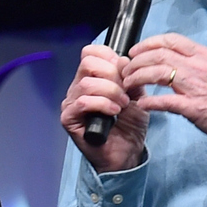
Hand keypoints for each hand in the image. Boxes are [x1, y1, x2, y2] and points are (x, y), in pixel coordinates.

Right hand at [60, 43, 148, 171]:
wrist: (126, 153)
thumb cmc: (129, 126)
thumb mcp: (137, 95)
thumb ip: (131, 77)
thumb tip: (123, 60)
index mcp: (91, 78)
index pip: (91, 53)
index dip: (109, 57)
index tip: (125, 72)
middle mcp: (78, 88)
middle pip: (88, 63)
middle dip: (112, 74)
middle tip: (125, 91)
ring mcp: (71, 103)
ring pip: (87, 83)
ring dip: (110, 92)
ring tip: (122, 105)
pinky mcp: (68, 118)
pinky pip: (83, 101)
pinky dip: (102, 104)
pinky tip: (114, 112)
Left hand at [122, 34, 206, 143]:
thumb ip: (195, 63)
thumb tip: (172, 59)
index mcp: (205, 56)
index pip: (171, 40)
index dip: (148, 43)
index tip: (136, 51)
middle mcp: (200, 67)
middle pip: (159, 55)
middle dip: (136, 61)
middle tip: (126, 70)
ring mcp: (197, 87)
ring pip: (157, 73)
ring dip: (137, 78)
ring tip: (128, 84)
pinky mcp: (195, 108)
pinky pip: (166, 101)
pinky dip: (150, 101)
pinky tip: (141, 103)